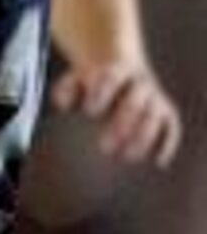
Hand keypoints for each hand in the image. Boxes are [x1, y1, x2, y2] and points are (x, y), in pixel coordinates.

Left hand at [52, 61, 181, 167]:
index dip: (103, 93)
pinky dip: (166, 143)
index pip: (113, 77)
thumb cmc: (90, 85)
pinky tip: (158, 162)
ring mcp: (154, 98)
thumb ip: (66, 89)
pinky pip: (171, 127)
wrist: (122, 73)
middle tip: (105, 147)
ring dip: (143, 136)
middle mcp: (139, 83)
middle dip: (121, 123)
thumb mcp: (76, 81)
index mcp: (117, 71)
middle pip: (135, 100)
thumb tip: (63, 103)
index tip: (89, 111)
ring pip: (154, 115)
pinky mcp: (166, 114)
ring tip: (128, 157)